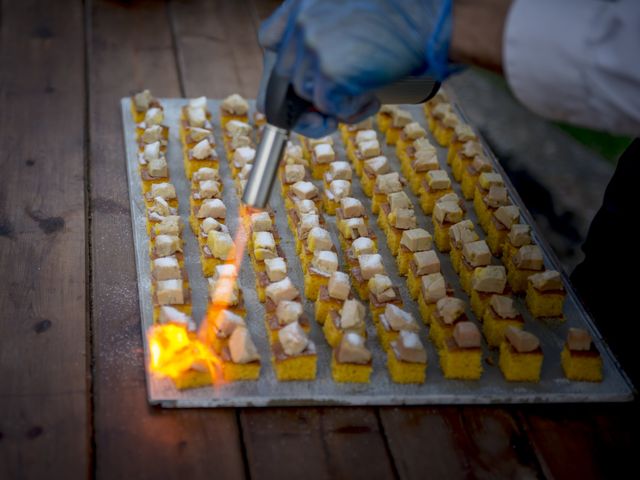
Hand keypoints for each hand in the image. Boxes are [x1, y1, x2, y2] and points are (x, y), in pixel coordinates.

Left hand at [257, 0, 453, 136]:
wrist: (430, 21)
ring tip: (370, 88)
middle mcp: (302, 22)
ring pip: (309, 94)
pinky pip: (329, 108)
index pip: (269, 39)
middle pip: (289, 74)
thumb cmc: (402, 15)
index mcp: (302, 2)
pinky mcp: (330, 73)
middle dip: (313, 92)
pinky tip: (373, 97)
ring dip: (337, 102)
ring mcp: (313, 47)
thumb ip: (323, 28)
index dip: (284, 66)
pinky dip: (351, 111)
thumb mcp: (350, 9)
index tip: (298, 81)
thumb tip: (307, 78)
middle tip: (339, 100)